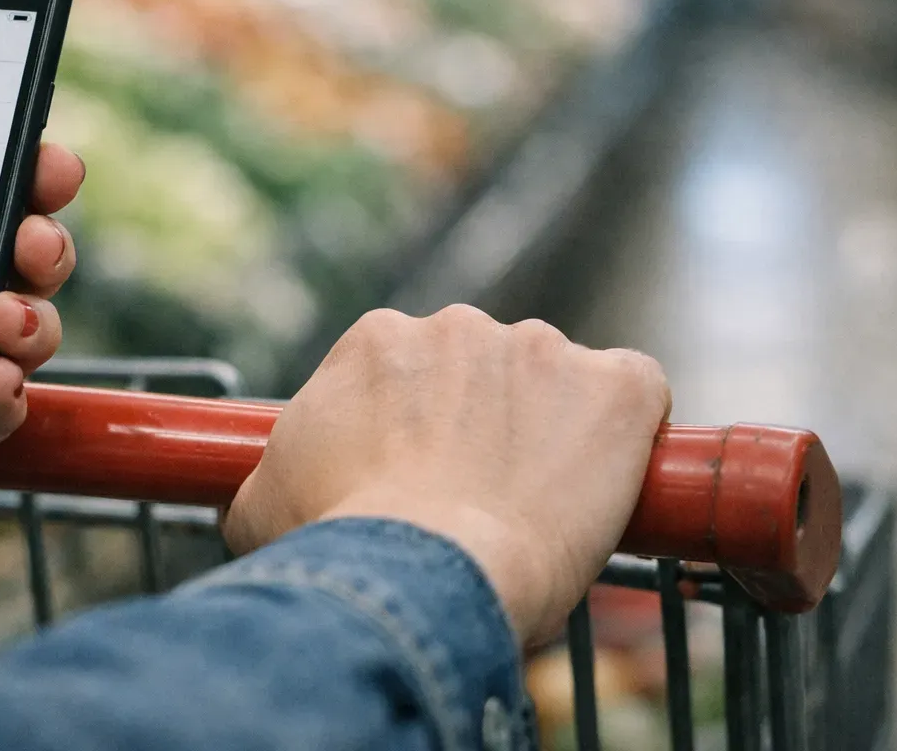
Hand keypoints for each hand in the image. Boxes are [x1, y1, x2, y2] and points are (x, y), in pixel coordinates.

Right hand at [222, 306, 669, 643]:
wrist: (420, 571)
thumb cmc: (335, 540)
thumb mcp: (261, 504)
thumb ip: (271, 478)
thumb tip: (263, 499)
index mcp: (377, 340)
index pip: (408, 374)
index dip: (416, 430)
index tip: (420, 479)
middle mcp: (460, 325)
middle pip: (484, 373)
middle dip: (482, 427)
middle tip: (473, 499)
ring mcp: (544, 349)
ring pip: (555, 385)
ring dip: (549, 432)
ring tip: (533, 509)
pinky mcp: (618, 387)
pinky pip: (635, 393)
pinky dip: (627, 434)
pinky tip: (608, 482)